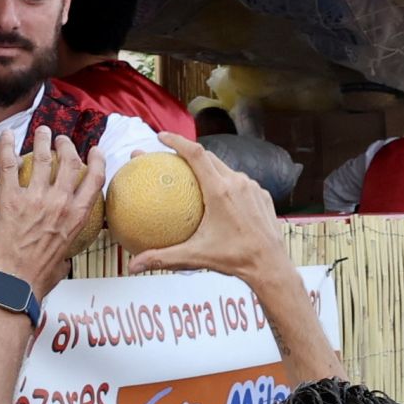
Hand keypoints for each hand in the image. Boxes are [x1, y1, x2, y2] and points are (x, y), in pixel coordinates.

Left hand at [0, 127, 104, 296]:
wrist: (17, 281)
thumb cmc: (42, 273)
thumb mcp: (68, 252)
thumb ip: (69, 236)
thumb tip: (66, 235)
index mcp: (78, 216)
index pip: (95, 179)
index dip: (98, 160)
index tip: (95, 150)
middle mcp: (60, 203)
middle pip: (69, 162)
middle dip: (67, 145)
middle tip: (62, 140)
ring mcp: (35, 199)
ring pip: (42, 158)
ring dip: (42, 140)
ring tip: (42, 132)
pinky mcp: (10, 199)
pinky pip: (8, 165)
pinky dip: (8, 146)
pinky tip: (8, 135)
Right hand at [127, 133, 288, 285]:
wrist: (271, 265)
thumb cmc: (236, 259)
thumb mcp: (196, 256)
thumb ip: (162, 258)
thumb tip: (133, 266)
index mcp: (220, 191)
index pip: (195, 154)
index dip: (176, 141)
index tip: (161, 137)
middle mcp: (237, 183)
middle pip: (208, 157)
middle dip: (188, 153)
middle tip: (170, 158)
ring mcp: (253, 187)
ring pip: (226, 168)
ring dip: (209, 168)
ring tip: (194, 175)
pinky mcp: (262, 195)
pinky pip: (241, 182)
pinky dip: (226, 182)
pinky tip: (218, 194)